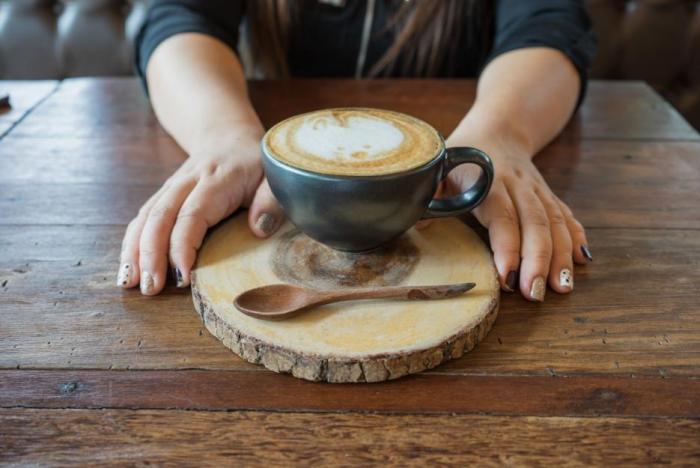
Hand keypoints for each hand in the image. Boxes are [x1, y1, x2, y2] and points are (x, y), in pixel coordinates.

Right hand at [117, 135, 283, 294]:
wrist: (228, 136)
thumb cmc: (255, 162)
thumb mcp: (274, 175)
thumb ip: (271, 200)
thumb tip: (259, 229)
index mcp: (215, 181)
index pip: (192, 215)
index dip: (182, 246)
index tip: (181, 277)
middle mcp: (186, 183)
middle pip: (160, 218)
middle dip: (150, 255)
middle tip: (150, 288)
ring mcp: (171, 188)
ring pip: (146, 218)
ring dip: (134, 251)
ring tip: (129, 283)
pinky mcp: (163, 196)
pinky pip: (143, 219)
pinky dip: (131, 243)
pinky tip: (128, 268)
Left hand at [445, 138, 591, 301]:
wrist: (497, 129)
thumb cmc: (461, 155)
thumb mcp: (438, 166)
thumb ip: (429, 192)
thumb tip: (417, 221)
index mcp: (489, 180)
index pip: (501, 217)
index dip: (506, 248)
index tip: (506, 278)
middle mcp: (518, 185)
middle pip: (535, 223)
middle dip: (537, 261)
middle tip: (534, 293)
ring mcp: (537, 190)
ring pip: (555, 222)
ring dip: (561, 256)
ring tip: (562, 288)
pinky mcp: (548, 196)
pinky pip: (566, 216)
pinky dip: (577, 238)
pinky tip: (581, 262)